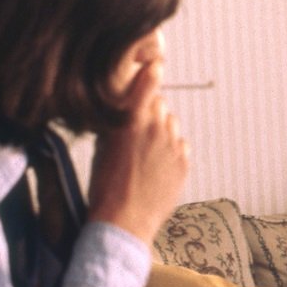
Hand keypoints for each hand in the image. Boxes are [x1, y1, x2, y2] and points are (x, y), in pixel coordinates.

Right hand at [87, 61, 189, 241]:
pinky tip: (156, 168)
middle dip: (150, 112)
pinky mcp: (184, 162)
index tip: (155, 65)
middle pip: (160, 104)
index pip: (149, 80)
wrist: (124, 221)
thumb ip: (118, 120)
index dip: (152, 71)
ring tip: (145, 155)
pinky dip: (171, 151)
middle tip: (137, 132)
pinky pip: (180, 146)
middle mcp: (156, 128)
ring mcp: (173, 145)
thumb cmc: (106, 186)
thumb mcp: (103, 146)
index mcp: (132, 120)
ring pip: (171, 124)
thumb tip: (126, 105)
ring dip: (161, 132)